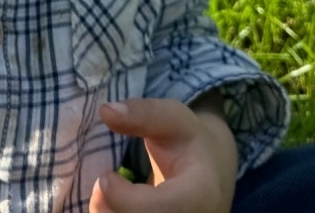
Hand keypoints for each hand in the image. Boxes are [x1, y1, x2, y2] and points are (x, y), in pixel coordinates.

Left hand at [89, 96, 237, 212]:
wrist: (212, 172)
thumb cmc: (191, 142)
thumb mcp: (173, 118)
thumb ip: (143, 114)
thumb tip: (106, 111)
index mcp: (202, 193)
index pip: (161, 209)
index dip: (124, 200)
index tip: (106, 177)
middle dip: (111, 209)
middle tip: (101, 184)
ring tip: (107, 193)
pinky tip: (114, 203)